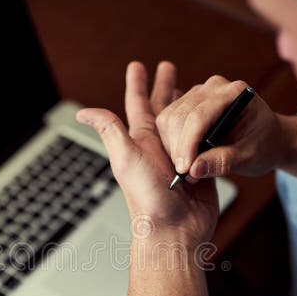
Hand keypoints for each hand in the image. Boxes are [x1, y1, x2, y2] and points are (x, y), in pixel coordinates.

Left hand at [76, 61, 219, 245]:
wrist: (173, 230)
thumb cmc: (147, 198)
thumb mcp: (125, 158)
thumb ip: (109, 131)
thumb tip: (82, 113)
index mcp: (141, 140)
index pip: (138, 104)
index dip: (137, 84)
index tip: (137, 65)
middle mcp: (159, 146)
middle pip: (162, 107)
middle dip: (164, 87)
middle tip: (168, 67)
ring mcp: (180, 156)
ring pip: (186, 122)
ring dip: (189, 103)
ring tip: (193, 87)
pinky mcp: (201, 167)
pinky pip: (206, 140)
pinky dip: (209, 126)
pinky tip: (213, 119)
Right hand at [155, 74, 288, 179]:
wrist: (268, 137)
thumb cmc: (264, 144)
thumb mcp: (250, 157)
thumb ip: (223, 161)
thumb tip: (193, 170)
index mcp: (234, 93)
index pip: (200, 116)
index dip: (188, 144)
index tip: (185, 170)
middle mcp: (213, 87)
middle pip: (180, 116)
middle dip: (178, 148)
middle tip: (185, 176)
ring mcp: (197, 93)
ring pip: (169, 119)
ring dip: (172, 147)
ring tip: (187, 169)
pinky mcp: (186, 104)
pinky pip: (167, 122)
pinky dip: (170, 143)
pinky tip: (184, 158)